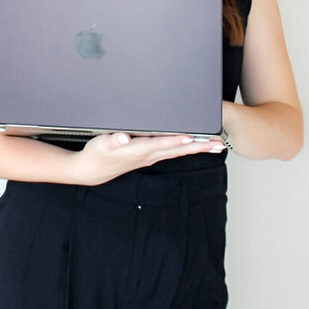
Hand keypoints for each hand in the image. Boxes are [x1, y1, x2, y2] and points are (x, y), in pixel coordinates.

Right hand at [71, 131, 224, 186]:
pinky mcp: (148, 157)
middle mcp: (148, 155)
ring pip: (178, 152)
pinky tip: (193, 145)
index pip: (162, 143)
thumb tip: (123, 137)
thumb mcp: (101, 145)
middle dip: (198, 146)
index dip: (176, 140)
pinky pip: (172, 153)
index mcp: (138, 150)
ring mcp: (149, 158)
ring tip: (214, 145)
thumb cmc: (96, 154)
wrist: (90, 171)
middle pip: (178, 150)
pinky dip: (185, 149)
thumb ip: (114, 140)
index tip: (192, 137)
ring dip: (197, 148)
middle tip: (218, 144)